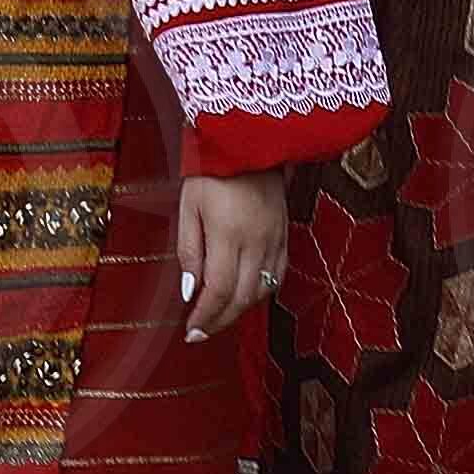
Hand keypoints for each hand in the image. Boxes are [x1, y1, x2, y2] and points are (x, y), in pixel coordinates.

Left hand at [175, 168, 291, 342]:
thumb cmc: (212, 170)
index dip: (206, 316)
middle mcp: (257, 240)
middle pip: (243, 298)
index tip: (191, 331)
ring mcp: (275, 238)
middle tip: (201, 333)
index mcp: (229, 233)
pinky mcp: (285, 233)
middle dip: (220, 321)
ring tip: (219, 317)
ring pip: (263, 290)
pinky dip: (260, 291)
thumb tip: (191, 290)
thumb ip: (189, 250)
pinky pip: (278, 274)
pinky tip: (244, 295)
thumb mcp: (189, 207)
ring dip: (240, 310)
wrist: (249, 141)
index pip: (220, 290)